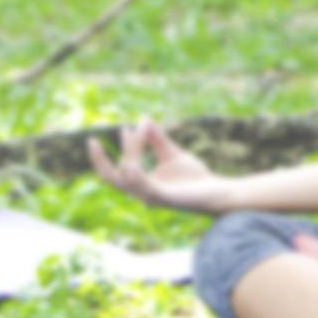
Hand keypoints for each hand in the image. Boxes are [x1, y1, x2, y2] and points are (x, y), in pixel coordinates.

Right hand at [88, 120, 231, 213]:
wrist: (216, 191)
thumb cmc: (194, 178)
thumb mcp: (172, 154)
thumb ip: (158, 139)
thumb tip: (144, 119)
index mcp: (142, 184)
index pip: (122, 166)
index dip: (123, 146)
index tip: (127, 127)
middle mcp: (141, 193)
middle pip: (113, 176)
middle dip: (101, 159)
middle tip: (102, 137)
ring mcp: (150, 197)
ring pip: (127, 177)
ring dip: (130, 153)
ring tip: (131, 133)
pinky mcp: (163, 198)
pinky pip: (143, 188)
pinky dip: (135, 177)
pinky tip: (132, 164)